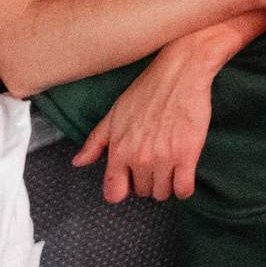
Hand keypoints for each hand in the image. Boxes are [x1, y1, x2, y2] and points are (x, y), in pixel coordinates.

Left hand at [74, 36, 218, 201]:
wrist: (180, 73)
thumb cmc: (148, 89)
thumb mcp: (115, 114)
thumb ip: (95, 142)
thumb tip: (78, 162)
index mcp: (119, 149)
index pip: (113, 193)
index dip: (122, 189)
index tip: (131, 180)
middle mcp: (139, 158)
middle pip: (142, 192)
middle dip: (147, 182)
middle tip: (153, 164)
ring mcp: (163, 159)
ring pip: (162, 193)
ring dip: (166, 184)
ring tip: (169, 166)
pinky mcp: (187, 156)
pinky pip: (184, 190)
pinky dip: (183, 188)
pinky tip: (183, 173)